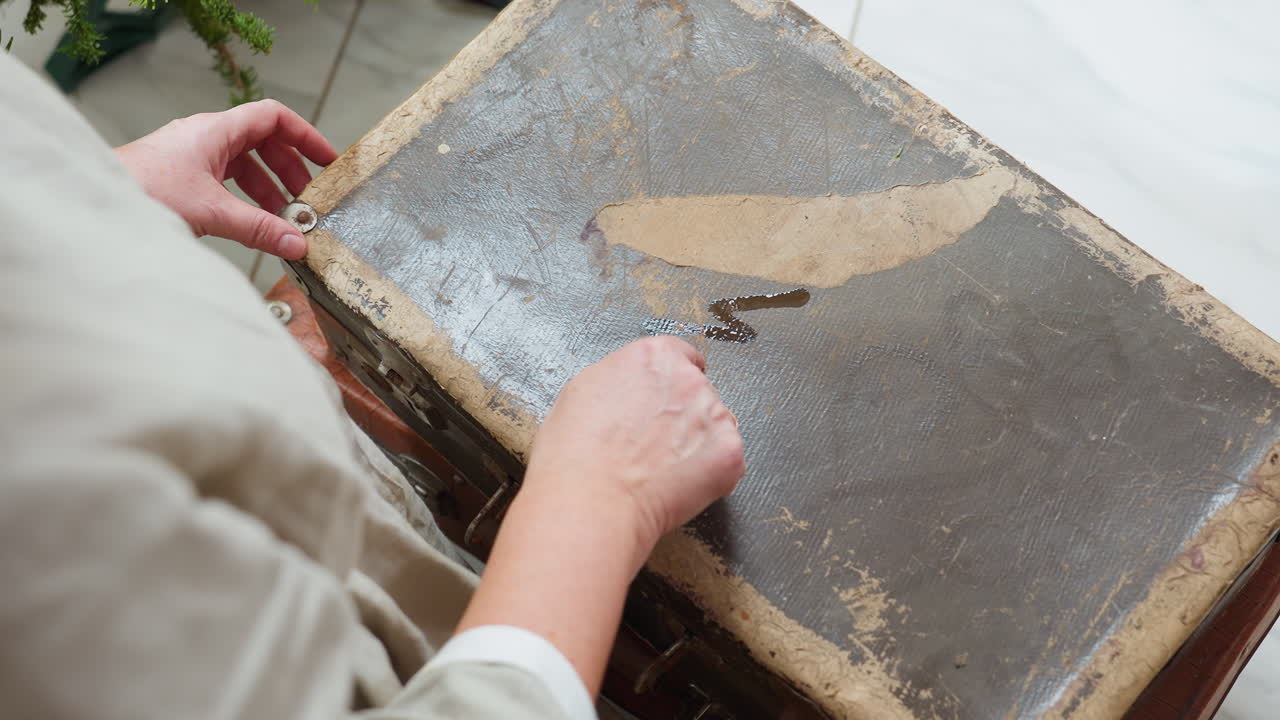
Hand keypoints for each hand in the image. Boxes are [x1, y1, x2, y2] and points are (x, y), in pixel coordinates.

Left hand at [114, 99, 337, 258]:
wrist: (96, 202)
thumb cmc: (142, 191)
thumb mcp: (211, 211)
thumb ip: (258, 229)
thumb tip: (296, 243)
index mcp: (215, 131)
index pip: (272, 118)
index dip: (304, 136)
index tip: (326, 159)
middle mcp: (205, 138)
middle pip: (262, 143)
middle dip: (289, 171)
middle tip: (309, 199)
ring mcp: (192, 156)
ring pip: (243, 165)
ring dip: (268, 190)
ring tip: (285, 218)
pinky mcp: (181, 177)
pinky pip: (225, 181)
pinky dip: (245, 199)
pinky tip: (252, 223)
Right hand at [456, 336, 743, 694]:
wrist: (582, 508)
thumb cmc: (561, 465)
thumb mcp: (574, 405)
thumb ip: (610, 392)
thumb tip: (617, 399)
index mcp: (643, 356)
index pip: (676, 357)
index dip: (665, 391)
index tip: (656, 417)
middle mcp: (684, 377)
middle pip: (699, 393)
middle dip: (682, 421)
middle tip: (651, 458)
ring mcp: (711, 415)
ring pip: (714, 428)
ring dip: (694, 451)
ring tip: (655, 480)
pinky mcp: (727, 454)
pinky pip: (727, 463)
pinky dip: (708, 480)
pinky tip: (673, 495)